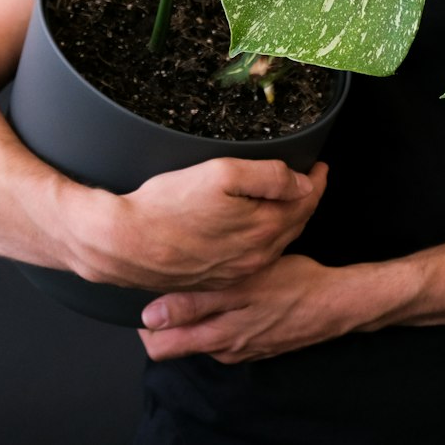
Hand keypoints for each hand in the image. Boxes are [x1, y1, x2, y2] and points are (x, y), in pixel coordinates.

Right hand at [67, 158, 326, 291]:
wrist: (123, 243)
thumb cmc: (166, 206)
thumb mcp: (222, 174)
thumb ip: (270, 177)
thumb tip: (303, 182)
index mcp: (263, 230)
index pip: (305, 203)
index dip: (317, 182)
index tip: (321, 167)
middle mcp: (254, 258)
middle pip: (292, 225)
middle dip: (306, 200)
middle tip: (312, 180)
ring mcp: (234, 271)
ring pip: (273, 243)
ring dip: (286, 220)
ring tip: (288, 200)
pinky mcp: (213, 277)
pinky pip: (251, 257)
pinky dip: (262, 239)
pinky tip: (254, 229)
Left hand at [138, 254, 352, 362]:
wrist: (335, 302)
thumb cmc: (293, 286)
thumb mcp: (244, 288)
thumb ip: (197, 303)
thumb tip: (151, 316)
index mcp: (215, 337)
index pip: (159, 345)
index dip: (144, 321)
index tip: (143, 289)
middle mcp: (223, 348)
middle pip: (174, 343)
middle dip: (161, 319)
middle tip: (160, 283)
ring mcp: (239, 346)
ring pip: (199, 334)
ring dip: (190, 313)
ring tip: (191, 278)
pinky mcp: (254, 340)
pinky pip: (222, 331)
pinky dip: (215, 314)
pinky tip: (224, 290)